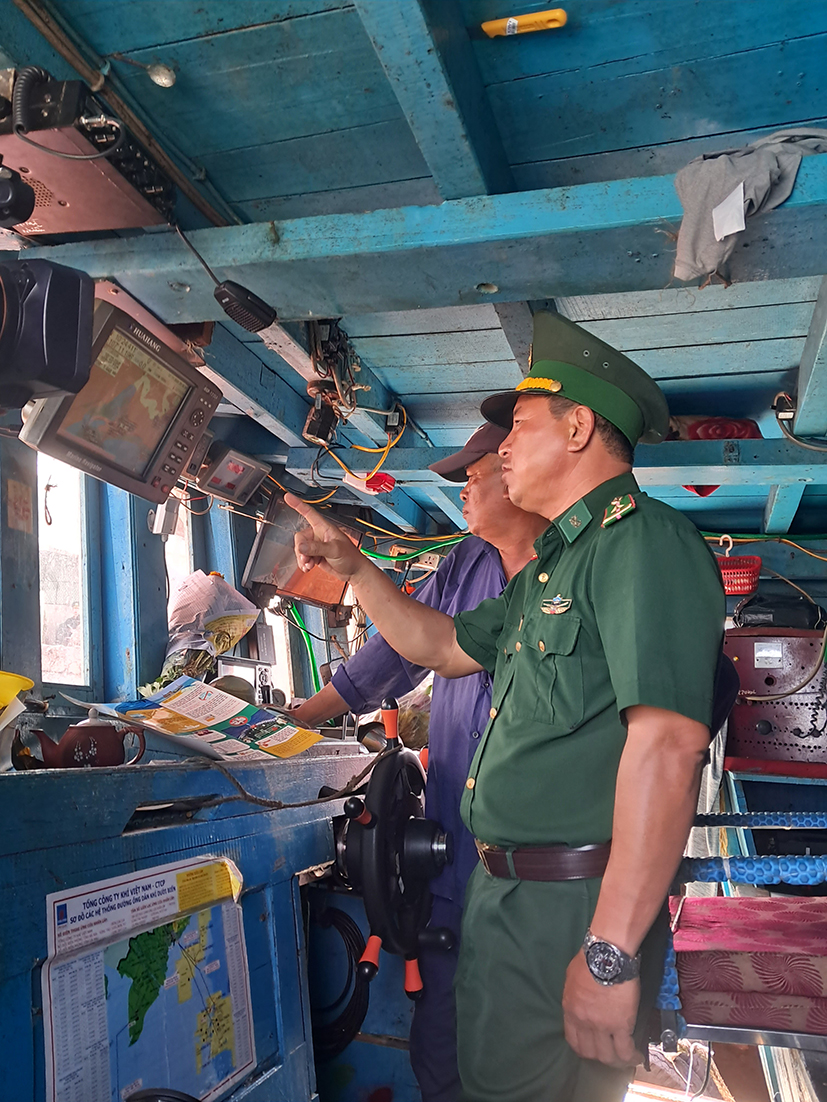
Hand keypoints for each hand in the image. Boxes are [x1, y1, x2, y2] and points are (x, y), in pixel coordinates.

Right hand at [284, 493, 365, 578]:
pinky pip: (302, 557)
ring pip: (300, 549)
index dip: (298, 504)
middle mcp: (319, 535)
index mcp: (325, 528)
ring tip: (309, 564)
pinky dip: (303, 563)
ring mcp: (316, 546)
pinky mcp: (315, 555)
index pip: (309, 513)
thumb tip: (302, 547)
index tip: (288, 497)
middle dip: (301, 549)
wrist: (353, 571)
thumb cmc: (351, 557)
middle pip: (300, 537)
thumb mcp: (335, 550)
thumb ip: (317, 548)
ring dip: (302, 558)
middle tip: (306, 558)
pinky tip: (308, 567)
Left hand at [562, 950, 641, 1068]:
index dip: (584, 1048)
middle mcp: (583, 1022)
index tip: (592, 1048)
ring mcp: (601, 1025)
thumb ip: (575, 996)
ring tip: (627, 1059)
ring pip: (607, 1056)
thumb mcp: (572, 978)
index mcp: (570, 1010)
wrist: (607, 953)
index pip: (573, 1040)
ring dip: (617, 1061)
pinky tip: (637, 1056)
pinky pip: (625, 1050)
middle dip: (600, 1057)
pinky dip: (631, 1057)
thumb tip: (583, 1002)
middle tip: (611, 1055)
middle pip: (590, 1053)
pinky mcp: (620, 1025)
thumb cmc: (590, 959)